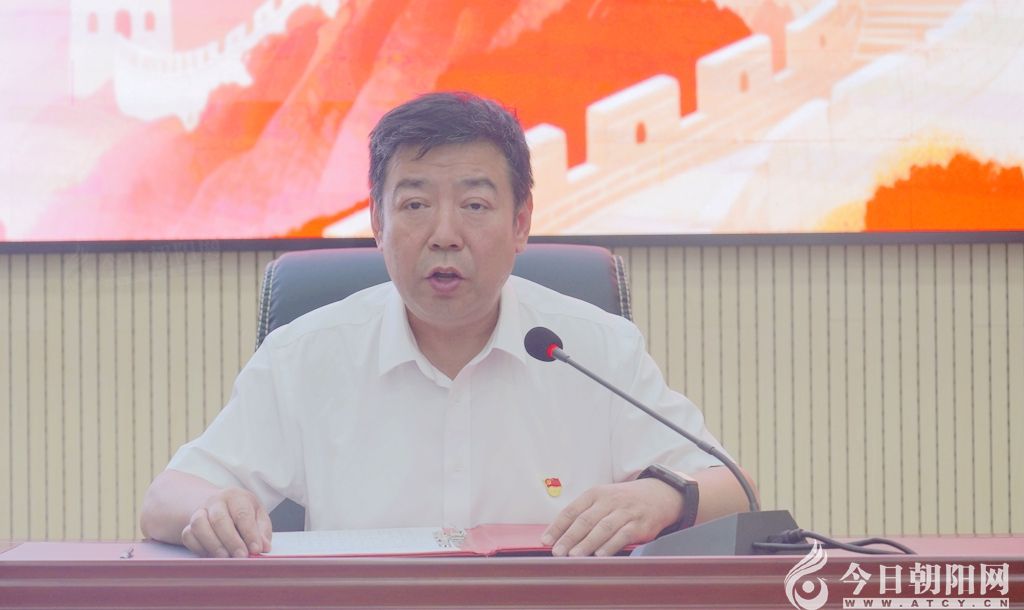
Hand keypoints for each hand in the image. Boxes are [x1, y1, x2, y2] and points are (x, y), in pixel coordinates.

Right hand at [180, 487, 271, 557]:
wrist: (219, 505)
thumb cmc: (242, 512)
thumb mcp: (258, 515)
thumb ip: (262, 531)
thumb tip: (263, 547)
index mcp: (236, 496)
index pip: (242, 513)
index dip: (249, 533)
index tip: (256, 550)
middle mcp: (216, 501)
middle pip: (219, 519)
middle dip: (231, 541)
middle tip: (241, 557)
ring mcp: (200, 511)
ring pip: (199, 525)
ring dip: (213, 545)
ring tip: (225, 557)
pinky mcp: (189, 524)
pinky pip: (188, 536)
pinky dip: (199, 548)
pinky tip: (212, 555)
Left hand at [541, 478, 682, 556]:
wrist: (659, 494)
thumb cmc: (624, 500)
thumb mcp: (604, 498)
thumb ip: (585, 514)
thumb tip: (561, 535)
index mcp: (596, 494)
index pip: (572, 510)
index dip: (557, 527)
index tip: (546, 541)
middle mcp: (609, 501)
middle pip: (585, 520)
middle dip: (569, 538)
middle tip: (557, 552)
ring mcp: (625, 512)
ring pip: (602, 528)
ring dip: (587, 543)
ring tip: (574, 556)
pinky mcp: (639, 524)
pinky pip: (623, 535)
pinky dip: (610, 546)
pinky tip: (600, 555)